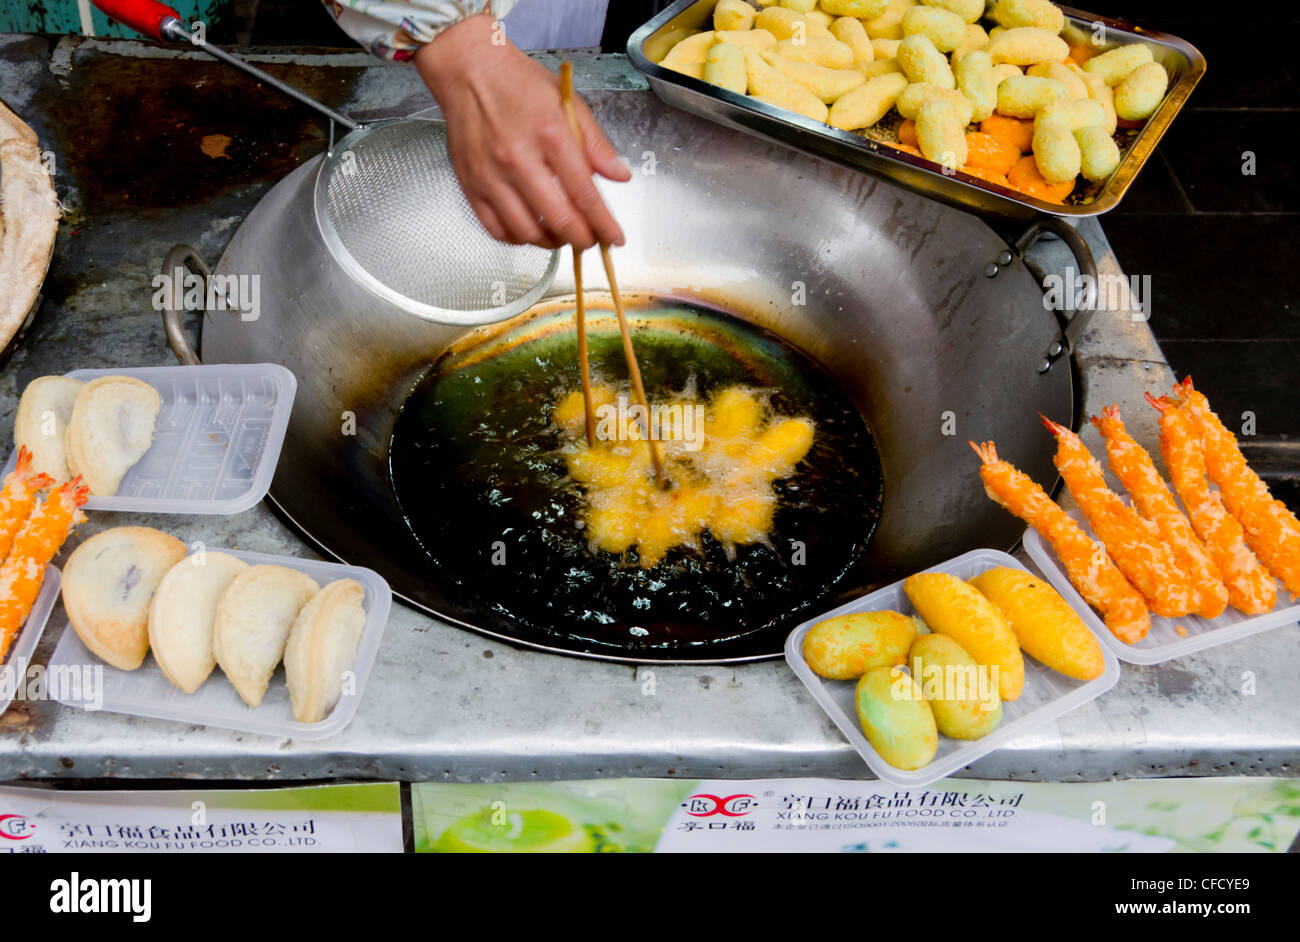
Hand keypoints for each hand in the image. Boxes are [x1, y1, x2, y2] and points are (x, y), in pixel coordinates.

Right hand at [415, 14, 630, 249]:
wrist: (469, 72)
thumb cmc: (519, 85)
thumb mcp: (568, 103)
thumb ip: (596, 144)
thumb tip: (620, 176)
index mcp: (551, 135)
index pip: (585, 195)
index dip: (604, 225)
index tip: (615, 239)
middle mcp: (519, 160)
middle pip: (559, 220)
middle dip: (582, 239)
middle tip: (591, 240)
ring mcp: (491, 176)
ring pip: (527, 232)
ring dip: (552, 242)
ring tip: (562, 235)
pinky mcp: (470, 186)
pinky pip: (496, 229)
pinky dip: (518, 239)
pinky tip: (531, 230)